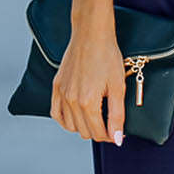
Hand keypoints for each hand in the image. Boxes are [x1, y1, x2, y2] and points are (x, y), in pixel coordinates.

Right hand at [50, 27, 126, 144]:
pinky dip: (66, 120)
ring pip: (70, 126)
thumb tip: (117, 138)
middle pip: (84, 132)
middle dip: (99, 132)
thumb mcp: (118, 87)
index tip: (118, 133)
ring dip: (83, 127)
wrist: (91, 35)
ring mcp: (61, 94)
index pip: (98, 133)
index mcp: (88, 102)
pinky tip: (76, 117)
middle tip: (110, 124)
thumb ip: (117, 116)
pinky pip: (56, 113)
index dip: (111, 136)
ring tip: (96, 119)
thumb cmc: (107, 56)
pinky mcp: (56, 86)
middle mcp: (71, 100)